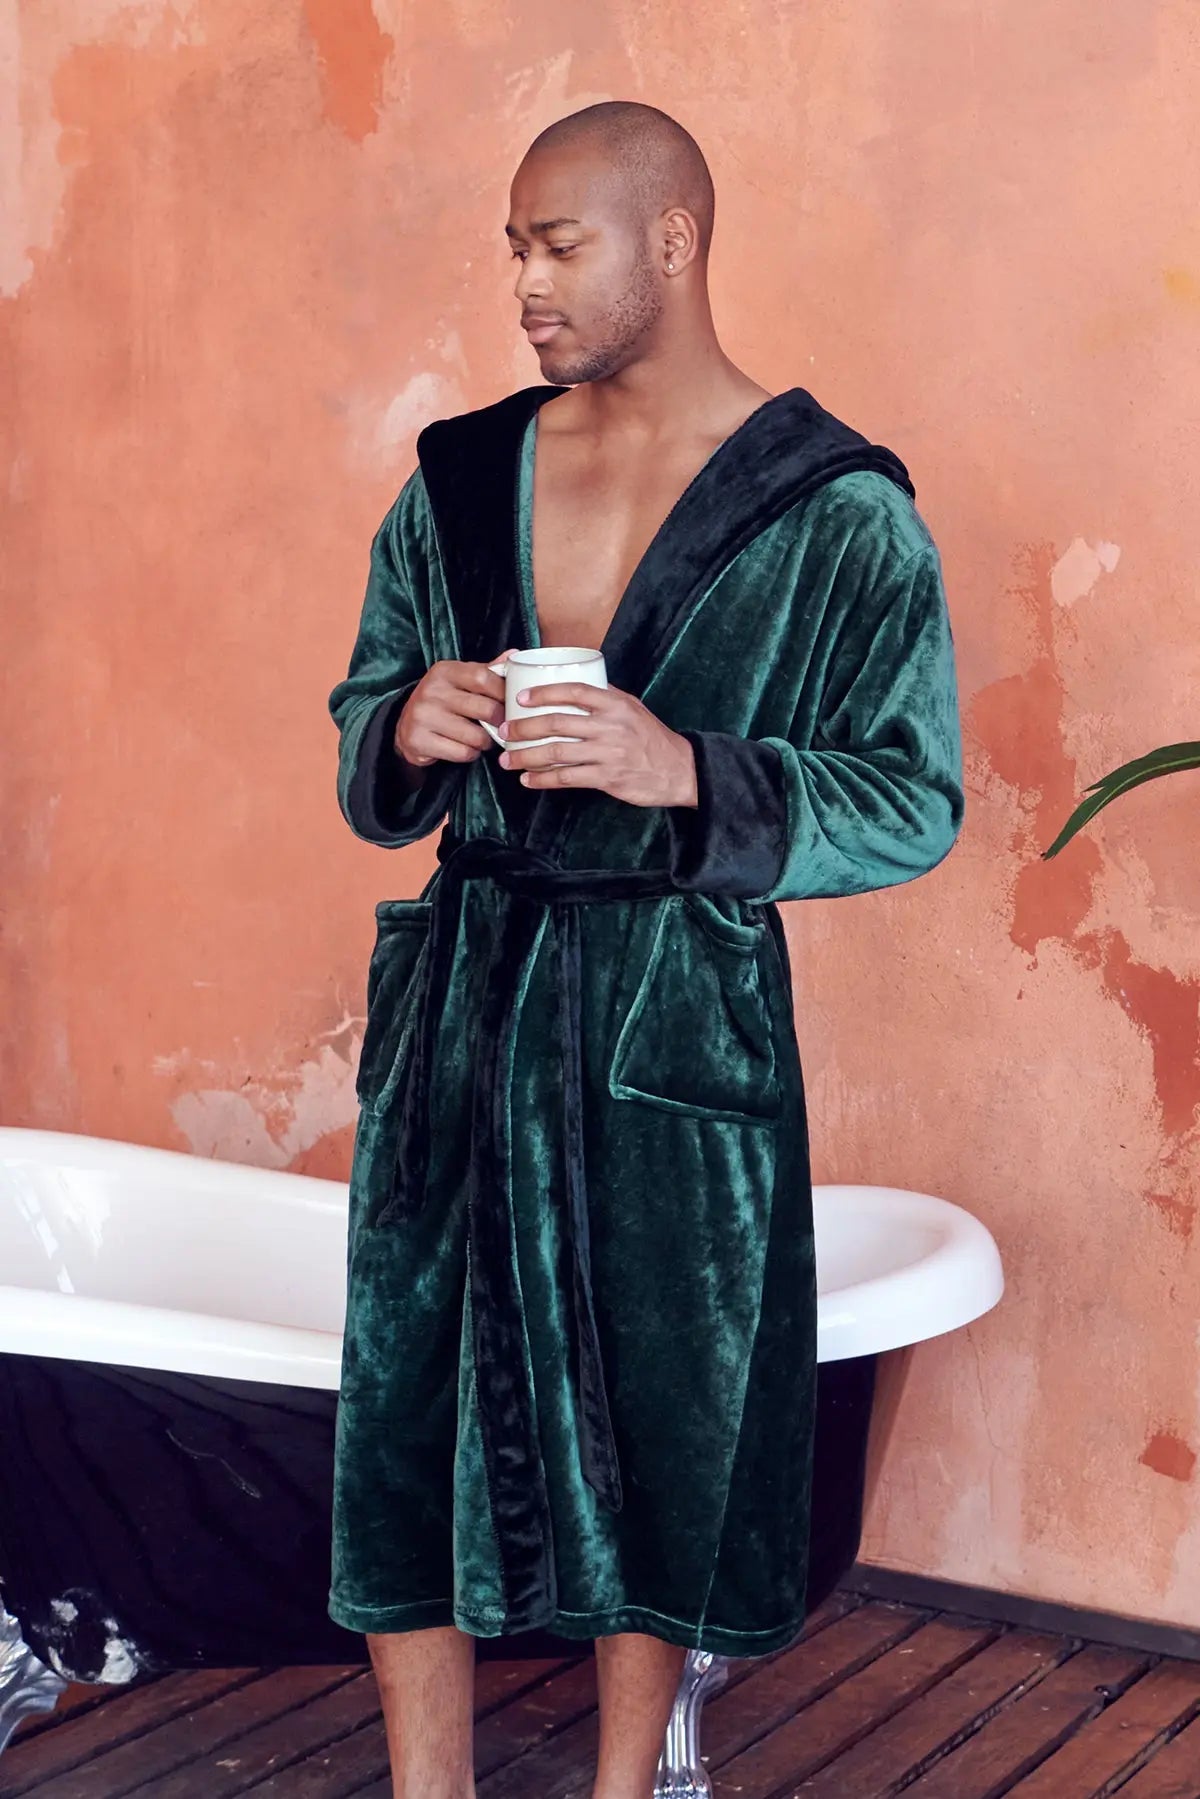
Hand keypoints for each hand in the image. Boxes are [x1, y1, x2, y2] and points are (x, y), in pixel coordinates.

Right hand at [395, 652, 517, 765]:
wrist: (406, 727)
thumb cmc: (443, 701)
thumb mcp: (460, 680)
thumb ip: (487, 670)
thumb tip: (514, 655)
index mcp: (444, 671)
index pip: (484, 677)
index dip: (503, 693)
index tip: (510, 703)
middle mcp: (431, 690)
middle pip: (486, 709)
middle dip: (500, 722)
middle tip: (500, 725)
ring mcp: (423, 716)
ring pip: (477, 736)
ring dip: (485, 742)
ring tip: (480, 737)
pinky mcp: (418, 740)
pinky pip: (462, 753)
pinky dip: (470, 754)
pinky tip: (465, 747)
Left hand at [497, 682, 698, 806]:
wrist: (679, 770)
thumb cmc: (652, 737)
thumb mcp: (633, 708)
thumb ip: (605, 697)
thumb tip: (574, 683)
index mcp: (615, 704)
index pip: (574, 691)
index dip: (544, 692)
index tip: (521, 697)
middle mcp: (610, 726)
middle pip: (557, 723)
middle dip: (523, 728)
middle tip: (504, 732)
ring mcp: (608, 753)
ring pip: (556, 753)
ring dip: (526, 757)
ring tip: (508, 760)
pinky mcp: (607, 778)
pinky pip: (567, 778)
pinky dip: (543, 780)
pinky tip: (528, 780)